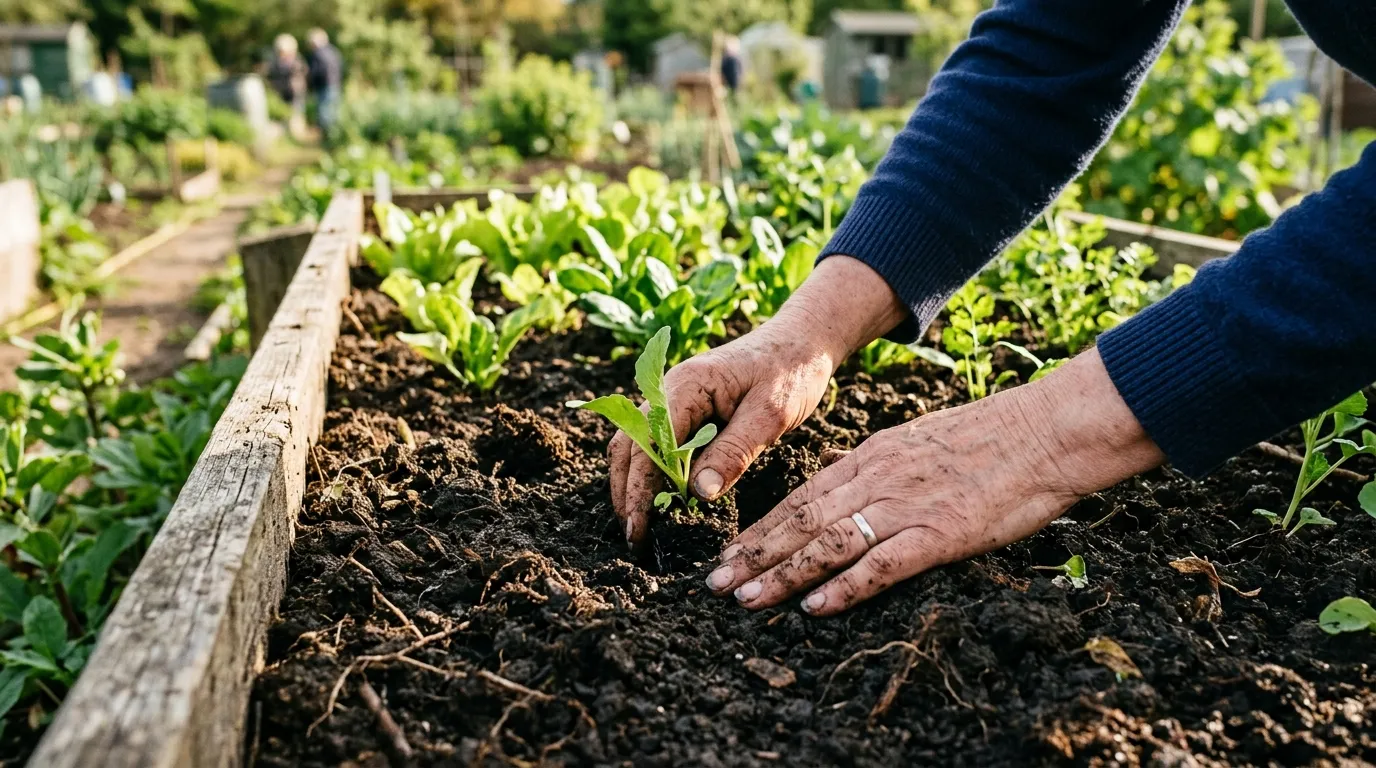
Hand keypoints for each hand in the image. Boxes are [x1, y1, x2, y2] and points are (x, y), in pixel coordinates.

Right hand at [609, 256, 907, 544]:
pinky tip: (662, 499)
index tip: (640, 527)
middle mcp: (669, 390)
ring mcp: (674, 399)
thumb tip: (696, 495)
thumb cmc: (791, 372)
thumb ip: (734, 452)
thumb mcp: (770, 414)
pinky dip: (652, 472)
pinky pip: (657, 442)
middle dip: (627, 492)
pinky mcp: (686, 410)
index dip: (639, 488)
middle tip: (635, 538)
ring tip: (641, 524)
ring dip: (634, 483)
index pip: (648, 444)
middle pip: (630, 445)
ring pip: (637, 444)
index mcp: (686, 386)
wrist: (803, 341)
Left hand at [704, 348, 1164, 615]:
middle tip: (716, 582)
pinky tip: (816, 606)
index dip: (762, 528)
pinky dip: (845, 586)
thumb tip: (852, 495)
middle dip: (754, 554)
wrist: (1046, 431)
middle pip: (801, 520)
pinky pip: (882, 564)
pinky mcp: (940, 533)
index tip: (730, 552)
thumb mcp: (919, 442)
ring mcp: (906, 506)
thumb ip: (882, 468)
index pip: (802, 496)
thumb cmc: (991, 438)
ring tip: (746, 599)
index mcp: (872, 456)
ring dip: (783, 574)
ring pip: (828, 543)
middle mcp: (877, 479)